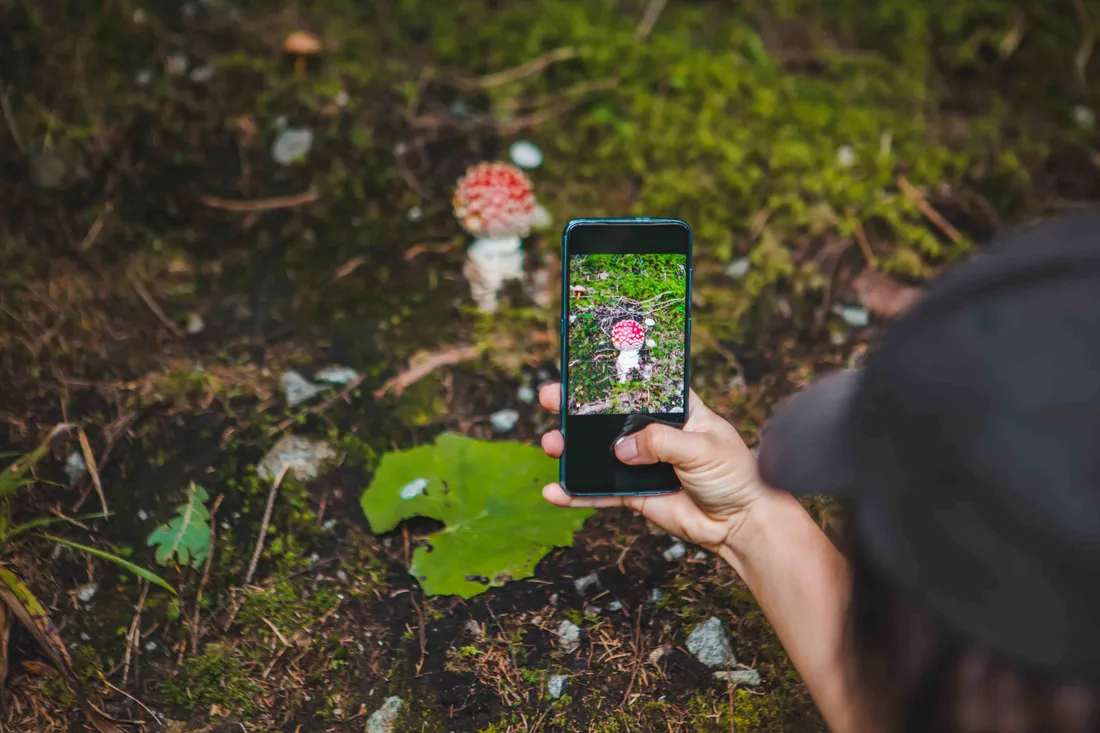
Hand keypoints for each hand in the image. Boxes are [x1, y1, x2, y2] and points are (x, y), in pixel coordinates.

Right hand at [538, 384, 774, 550]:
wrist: (741, 524)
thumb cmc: (734, 476)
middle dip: (576, 409)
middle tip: (550, 399)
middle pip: (608, 416)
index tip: (581, 366)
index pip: (640, 385)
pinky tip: (556, 491)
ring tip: (551, 444)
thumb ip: (660, 443)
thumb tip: (620, 449)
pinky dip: (577, 493)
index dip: (611, 375)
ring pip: (598, 453)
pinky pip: (600, 491)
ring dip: (571, 449)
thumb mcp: (703, 448)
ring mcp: (641, 463)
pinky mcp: (635, 493)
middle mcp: (654, 432)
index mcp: (676, 409)